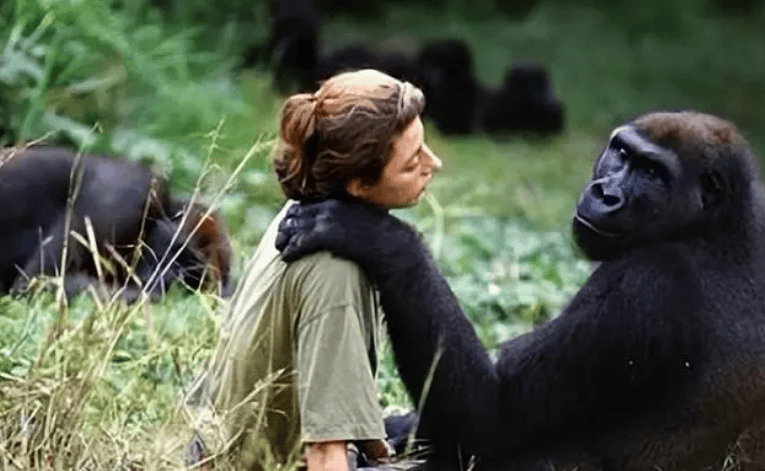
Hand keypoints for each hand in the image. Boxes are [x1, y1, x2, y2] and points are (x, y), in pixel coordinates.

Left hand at [276, 199, 395, 263]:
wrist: (393, 245)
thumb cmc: (382, 236)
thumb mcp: (363, 217)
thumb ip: (349, 216)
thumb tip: (344, 223)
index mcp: (337, 200)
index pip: (306, 202)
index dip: (294, 214)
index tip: (289, 224)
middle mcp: (330, 206)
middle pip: (295, 213)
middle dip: (285, 227)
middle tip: (280, 239)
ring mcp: (328, 220)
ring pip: (294, 227)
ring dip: (284, 239)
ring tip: (281, 250)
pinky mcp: (327, 235)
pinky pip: (300, 242)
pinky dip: (291, 250)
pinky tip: (287, 258)